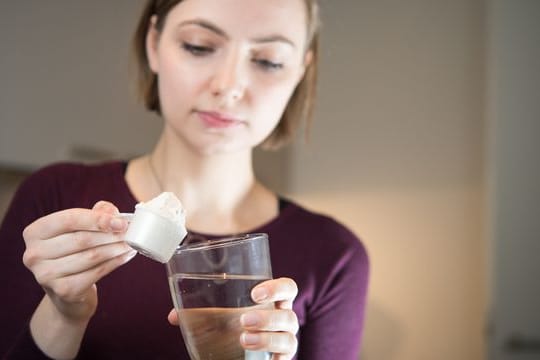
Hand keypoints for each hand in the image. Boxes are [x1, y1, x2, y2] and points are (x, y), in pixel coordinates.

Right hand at [22, 201, 135, 322]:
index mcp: (35, 232)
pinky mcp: (63, 291)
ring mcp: (46, 275)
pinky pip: (96, 272)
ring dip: (116, 248)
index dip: (98, 219)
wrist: (68, 291)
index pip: (69, 219)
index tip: (121, 222)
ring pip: (91, 256)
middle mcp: (34, 254)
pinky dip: (115, 263)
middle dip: (111, 235)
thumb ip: (96, 214)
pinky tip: (125, 256)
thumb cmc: (74, 251)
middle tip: (131, 232)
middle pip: (81, 239)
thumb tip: (113, 213)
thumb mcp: (80, 228)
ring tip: (131, 243)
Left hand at [167, 277, 298, 359]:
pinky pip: (285, 359)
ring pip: (288, 338)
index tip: (255, 293)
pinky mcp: (281, 359)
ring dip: (267, 339)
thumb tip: (174, 316)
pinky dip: (274, 359)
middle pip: (288, 315)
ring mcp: (284, 341)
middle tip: (243, 321)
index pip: (287, 288)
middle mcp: (284, 319)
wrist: (239, 352)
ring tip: (244, 340)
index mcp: (273, 301)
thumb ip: (200, 314)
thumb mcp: (218, 318)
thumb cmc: (233, 327)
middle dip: (268, 318)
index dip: (277, 288)